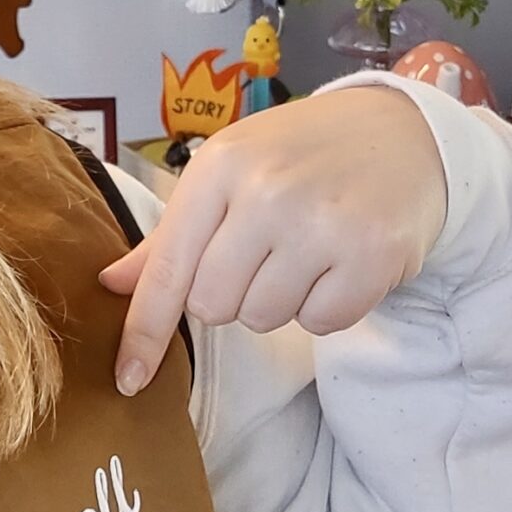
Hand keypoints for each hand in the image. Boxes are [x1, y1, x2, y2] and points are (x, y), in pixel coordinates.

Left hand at [100, 86, 447, 395]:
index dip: (144, 330)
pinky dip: (326, 305)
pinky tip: (340, 262)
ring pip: (264, 318)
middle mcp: (267, 192)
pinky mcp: (372, 255)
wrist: (403, 133)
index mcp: (219, 167)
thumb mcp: (230, 170)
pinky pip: (320, 322)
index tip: (128, 379)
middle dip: (232, 295)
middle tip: (265, 255)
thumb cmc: (301, 154)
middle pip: (213, 306)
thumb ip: (172, 235)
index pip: (167, 269)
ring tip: (306, 252)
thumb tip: (109, 284)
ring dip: (280, 300)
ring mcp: (322, 224)